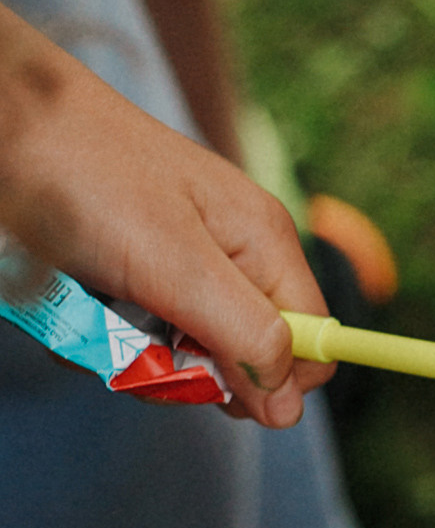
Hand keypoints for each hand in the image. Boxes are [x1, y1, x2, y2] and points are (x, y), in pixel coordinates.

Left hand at [0, 7, 327, 425]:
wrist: (11, 119)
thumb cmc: (87, 177)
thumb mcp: (174, 263)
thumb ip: (243, 333)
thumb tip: (291, 408)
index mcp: (266, 244)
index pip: (311, 348)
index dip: (271, 384)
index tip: (212, 383)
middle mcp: (237, 255)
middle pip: (249, 359)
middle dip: (195, 373)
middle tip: (145, 349)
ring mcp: (188, 262)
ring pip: (191, 352)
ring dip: (142, 358)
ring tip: (101, 319)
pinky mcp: (143, 267)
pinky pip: (144, 331)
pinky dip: (111, 335)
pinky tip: (84, 307)